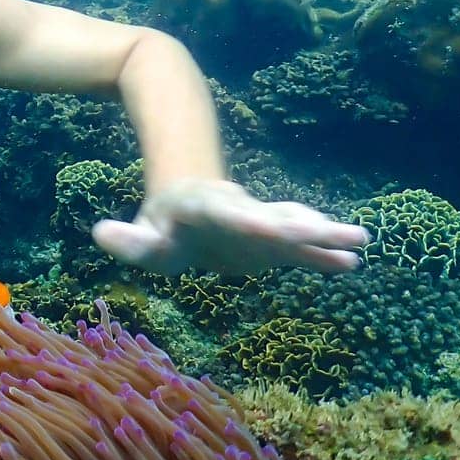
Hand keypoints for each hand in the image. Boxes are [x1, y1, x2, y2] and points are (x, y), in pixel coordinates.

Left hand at [91, 178, 369, 276]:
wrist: (188, 197)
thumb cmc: (163, 223)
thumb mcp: (143, 234)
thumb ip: (127, 240)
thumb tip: (100, 233)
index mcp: (208, 210)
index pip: (227, 215)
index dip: (245, 219)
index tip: (266, 226)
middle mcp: (242, 214)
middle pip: (273, 219)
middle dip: (303, 226)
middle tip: (334, 230)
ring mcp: (262, 226)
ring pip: (295, 225)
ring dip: (324, 233)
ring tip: (359, 240)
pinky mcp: (274, 242)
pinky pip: (302, 247)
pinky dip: (324, 252)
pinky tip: (352, 262)